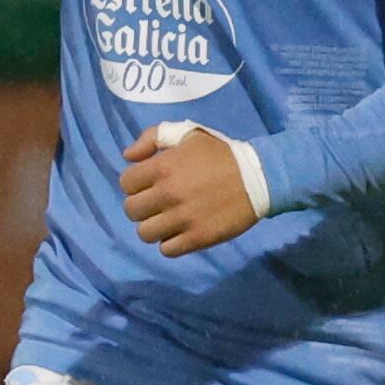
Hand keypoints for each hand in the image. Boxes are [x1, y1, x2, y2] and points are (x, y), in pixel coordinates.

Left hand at [120, 125, 257, 256]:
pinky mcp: (199, 238)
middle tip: (158, 204)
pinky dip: (170, 243)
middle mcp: (168, 194)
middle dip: (142, 206)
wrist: (258, 177)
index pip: (125, 183)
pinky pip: (167, 250)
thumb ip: (152, 138)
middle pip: (131, 210)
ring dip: (153, 227)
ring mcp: (183, 218)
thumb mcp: (187, 134)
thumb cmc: (220, 154)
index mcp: (161, 167)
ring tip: (168, 220)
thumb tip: (128, 156)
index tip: (148, 184)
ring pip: (145, 233)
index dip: (135, 184)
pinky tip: (180, 233)